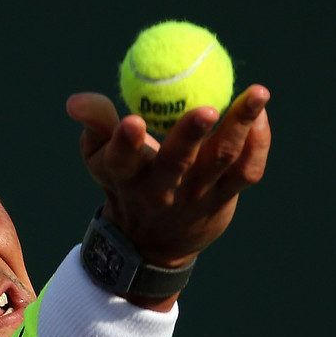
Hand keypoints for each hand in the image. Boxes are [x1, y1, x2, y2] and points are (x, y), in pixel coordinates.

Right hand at [66, 85, 270, 269]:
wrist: (153, 244)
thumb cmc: (125, 184)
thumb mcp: (101, 159)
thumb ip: (95, 124)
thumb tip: (75, 101)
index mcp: (127, 175)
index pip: (121, 159)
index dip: (125, 142)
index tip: (132, 122)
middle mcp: (162, 188)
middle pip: (177, 160)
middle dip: (190, 134)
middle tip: (206, 107)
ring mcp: (197, 194)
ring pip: (222, 160)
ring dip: (240, 126)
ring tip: (258, 92)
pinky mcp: (225, 197)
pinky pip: (248, 170)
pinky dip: (259, 144)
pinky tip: (260, 115)